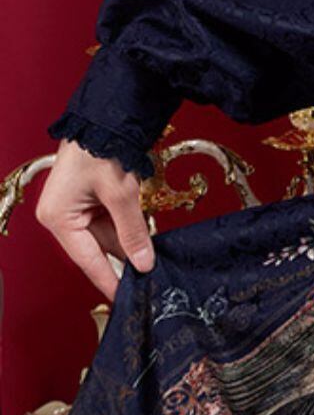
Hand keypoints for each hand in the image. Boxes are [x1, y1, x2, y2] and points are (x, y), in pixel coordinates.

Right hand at [35, 138, 155, 302]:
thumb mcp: (121, 194)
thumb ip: (132, 231)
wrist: (107, 115)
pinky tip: (149, 239)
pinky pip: (111, 222)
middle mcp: (61, 216)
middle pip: (98, 249)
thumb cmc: (104, 149)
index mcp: (58, 218)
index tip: (127, 299)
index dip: (110, 280)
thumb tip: (143, 264)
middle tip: (150, 281)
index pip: (88, 260)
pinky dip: (129, 229)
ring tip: (155, 260)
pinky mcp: (89, 199)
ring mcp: (75, 207)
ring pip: (107, 237)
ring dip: (130, 244)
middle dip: (125, 260)